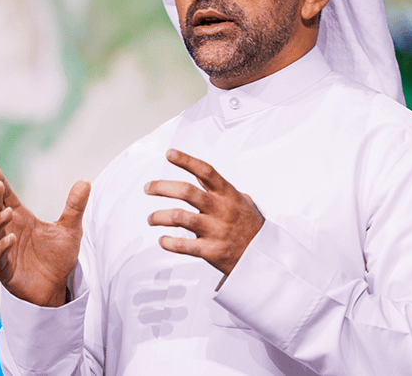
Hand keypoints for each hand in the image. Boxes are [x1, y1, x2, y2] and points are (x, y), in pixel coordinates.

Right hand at [0, 165, 89, 306]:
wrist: (59, 287)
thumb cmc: (58, 257)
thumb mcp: (70, 229)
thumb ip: (75, 207)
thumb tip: (85, 182)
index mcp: (22, 219)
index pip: (6, 198)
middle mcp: (10, 232)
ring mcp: (5, 251)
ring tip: (8, 212)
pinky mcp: (5, 271)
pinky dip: (2, 248)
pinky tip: (11, 239)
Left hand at [146, 149, 263, 275]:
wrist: (263, 256)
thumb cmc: (251, 226)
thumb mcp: (242, 201)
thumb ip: (221, 188)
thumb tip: (201, 174)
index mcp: (228, 195)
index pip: (206, 171)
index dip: (186, 161)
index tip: (170, 154)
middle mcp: (220, 210)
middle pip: (186, 192)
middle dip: (162, 187)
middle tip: (148, 188)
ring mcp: (215, 230)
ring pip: (180, 217)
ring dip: (159, 216)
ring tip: (151, 218)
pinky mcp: (211, 251)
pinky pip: (183, 245)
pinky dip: (168, 242)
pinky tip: (163, 240)